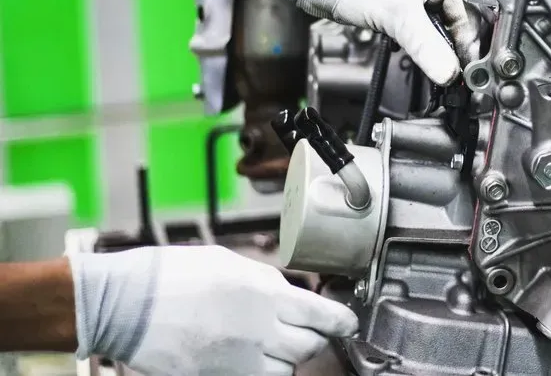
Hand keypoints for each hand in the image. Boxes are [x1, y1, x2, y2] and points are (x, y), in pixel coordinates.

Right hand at [68, 245, 356, 375]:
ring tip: (272, 344)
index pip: (322, 316)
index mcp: (265, 296)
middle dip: (312, 338)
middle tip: (305, 329)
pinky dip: (258, 372)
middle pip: (308, 347)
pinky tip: (247, 358)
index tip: (348, 322)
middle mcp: (258, 331)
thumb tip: (291, 293)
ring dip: (285, 360)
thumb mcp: (231, 263)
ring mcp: (236, 361)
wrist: (126, 303)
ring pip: (284, 372)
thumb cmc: (174, 274)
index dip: (341, 321)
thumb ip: (267, 281)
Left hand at [263, 0, 476, 84]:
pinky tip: (409, 47)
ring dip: (432, 47)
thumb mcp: (396, 16)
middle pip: (458, 22)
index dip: (466, 45)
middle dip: (448, 47)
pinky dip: (419, 42)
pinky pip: (425, 29)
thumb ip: (427, 47)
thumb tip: (450, 73)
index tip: (465, 74)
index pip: (468, 14)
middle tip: (446, 73)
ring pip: (441, 29)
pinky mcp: (408, 2)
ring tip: (427, 61)